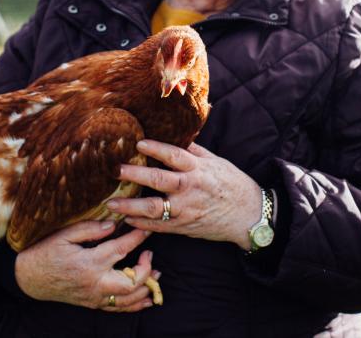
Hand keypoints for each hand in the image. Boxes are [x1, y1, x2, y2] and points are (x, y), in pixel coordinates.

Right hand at [14, 220, 157, 311]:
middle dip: (147, 268)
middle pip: (132, 282)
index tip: (148, 227)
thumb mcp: (63, 235)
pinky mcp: (92, 304)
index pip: (122, 249)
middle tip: (150, 253)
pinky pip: (118, 309)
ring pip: (129, 300)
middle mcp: (95, 283)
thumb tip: (113, 224)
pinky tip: (147, 298)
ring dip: (146, 288)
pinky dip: (135, 305)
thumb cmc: (43, 253)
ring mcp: (94, 297)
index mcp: (89, 263)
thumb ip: (90, 229)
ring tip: (157, 275)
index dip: (138, 237)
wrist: (26, 279)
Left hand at [109, 140, 261, 249]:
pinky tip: (126, 220)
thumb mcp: (216, 162)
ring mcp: (185, 210)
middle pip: (158, 180)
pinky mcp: (183, 227)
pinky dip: (141, 224)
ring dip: (130, 206)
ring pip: (153, 208)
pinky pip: (158, 226)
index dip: (156, 148)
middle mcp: (190, 188)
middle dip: (135, 175)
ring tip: (112, 203)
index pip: (174, 155)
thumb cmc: (232, 184)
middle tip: (117, 170)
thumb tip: (177, 133)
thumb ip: (194, 151)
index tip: (138, 143)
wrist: (248, 215)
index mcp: (198, 169)